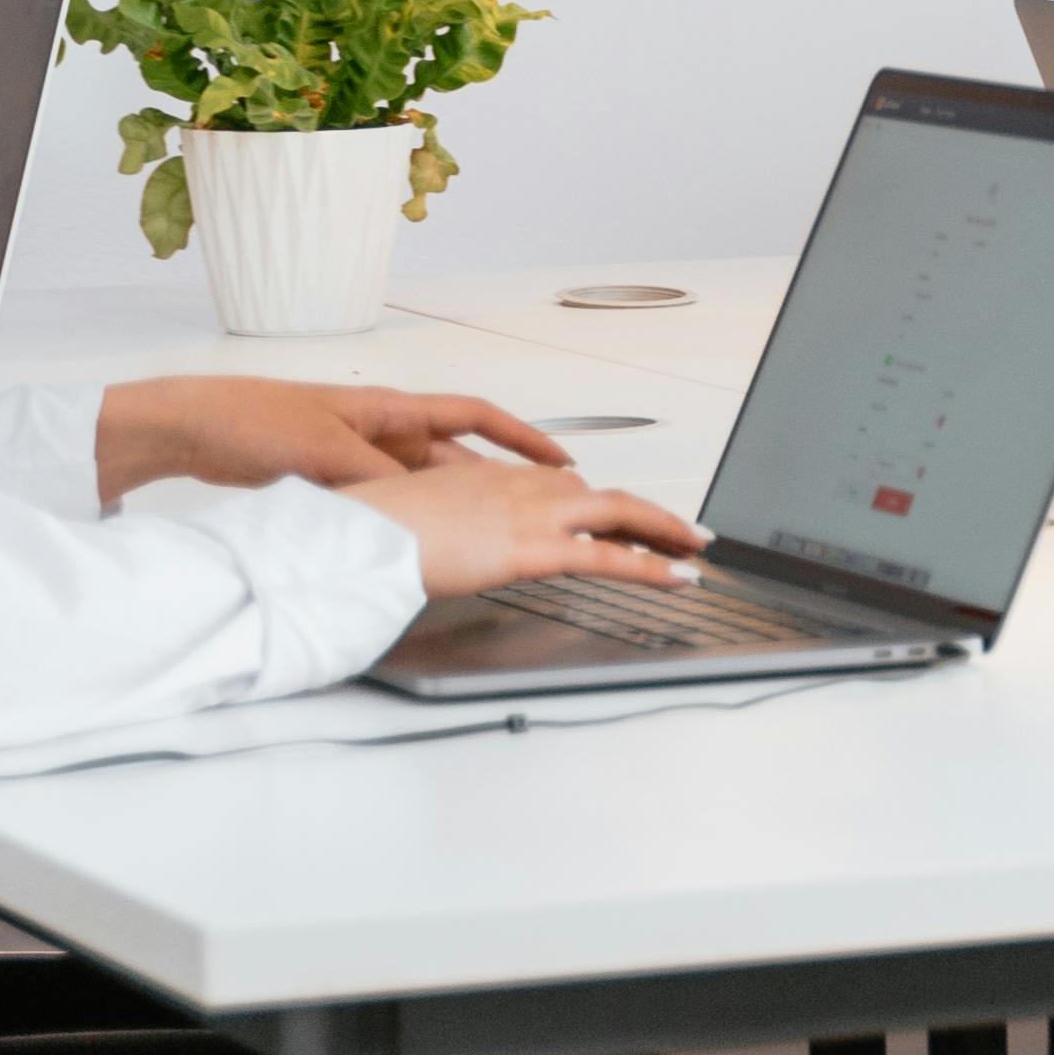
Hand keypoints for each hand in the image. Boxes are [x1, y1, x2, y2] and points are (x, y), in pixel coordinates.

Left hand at [99, 376, 567, 508]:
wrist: (195, 427)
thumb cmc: (253, 420)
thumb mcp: (326, 454)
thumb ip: (377, 484)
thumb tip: (423, 511)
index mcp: (389, 410)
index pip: (474, 417)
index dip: (521, 438)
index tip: (559, 459)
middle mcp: (382, 430)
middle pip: (457, 458)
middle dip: (498, 482)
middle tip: (538, 509)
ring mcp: (359, 454)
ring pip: (425, 484)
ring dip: (454, 505)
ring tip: (491, 534)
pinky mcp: (335, 479)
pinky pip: (391, 500)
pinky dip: (412, 519)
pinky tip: (420, 543)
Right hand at [339, 451, 708, 603]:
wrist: (359, 536)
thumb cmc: (371, 532)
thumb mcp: (417, 522)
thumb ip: (448, 529)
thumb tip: (451, 547)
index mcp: (488, 477)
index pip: (560, 486)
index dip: (596, 501)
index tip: (618, 513)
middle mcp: (518, 486)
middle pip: (598, 494)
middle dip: (645, 513)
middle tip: (679, 529)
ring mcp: (530, 514)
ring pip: (618, 514)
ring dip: (662, 532)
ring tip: (693, 549)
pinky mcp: (534, 549)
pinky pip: (609, 557)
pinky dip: (651, 567)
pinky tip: (677, 577)